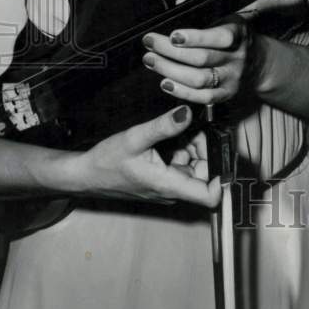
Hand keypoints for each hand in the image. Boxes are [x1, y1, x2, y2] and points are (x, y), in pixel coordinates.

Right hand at [70, 105, 220, 207]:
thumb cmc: (107, 161)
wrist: (86, 175)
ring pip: (195, 167)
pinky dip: (181, 149)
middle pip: (206, 174)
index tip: (219, 148)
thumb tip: (187, 112)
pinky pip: (182, 165)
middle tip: (192, 128)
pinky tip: (169, 136)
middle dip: (205, 150)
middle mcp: (173, 190)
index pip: (210, 196)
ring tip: (178, 130)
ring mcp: (169, 186)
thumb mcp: (135, 138)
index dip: (222, 176)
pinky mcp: (164, 179)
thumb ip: (163, 126)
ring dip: (192, 147)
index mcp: (170, 186)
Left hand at [142, 18, 269, 105]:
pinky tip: (165, 82)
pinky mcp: (226, 94)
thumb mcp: (226, 17)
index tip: (173, 35)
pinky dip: (181, 91)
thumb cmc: (234, 36)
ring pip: (199, 79)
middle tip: (150, 43)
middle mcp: (237, 57)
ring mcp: (232, 78)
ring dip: (170, 70)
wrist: (258, 62)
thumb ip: (204, 11)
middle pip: (202, 58)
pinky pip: (202, 97)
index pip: (219, 37)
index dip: (196, 37)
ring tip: (151, 60)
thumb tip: (180, 3)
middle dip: (171, 51)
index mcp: (238, 34)